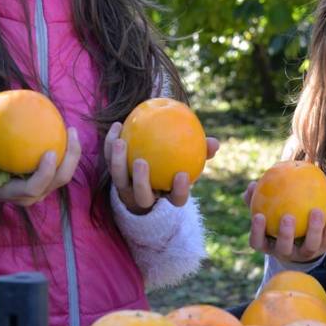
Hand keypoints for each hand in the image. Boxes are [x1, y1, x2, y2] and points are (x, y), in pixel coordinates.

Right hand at [0, 127, 81, 221]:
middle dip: (70, 159)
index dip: (46, 173)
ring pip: (64, 173)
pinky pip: (60, 166)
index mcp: (16, 193)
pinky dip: (64, 150)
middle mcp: (33, 194)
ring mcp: (42, 188)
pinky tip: (62, 130)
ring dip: (72, 153)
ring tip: (72, 130)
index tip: (49, 152)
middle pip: (59, 180)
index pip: (36, 187)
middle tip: (71, 133)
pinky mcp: (46, 180)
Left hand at [104, 121, 219, 214]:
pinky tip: (118, 126)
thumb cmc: (176, 162)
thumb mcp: (190, 158)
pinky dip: (111, 144)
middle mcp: (145, 196)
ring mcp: (127, 188)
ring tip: (121, 142)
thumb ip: (202, 152)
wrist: (149, 169)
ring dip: (118, 162)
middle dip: (140, 182)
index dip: (179, 191)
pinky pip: (110, 160)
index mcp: (167, 195)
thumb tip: (215, 143)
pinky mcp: (114, 175)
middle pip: (142, 196)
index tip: (182, 175)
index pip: (176, 200)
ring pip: (120, 181)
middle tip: (142, 162)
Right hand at [244, 180, 325, 263]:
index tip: (258, 215)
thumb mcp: (268, 211)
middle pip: (284, 248)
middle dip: (285, 235)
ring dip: (314, 229)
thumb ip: (258, 199)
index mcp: (269, 244)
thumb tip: (252, 185)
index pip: (258, 242)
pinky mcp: (323, 249)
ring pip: (310, 246)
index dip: (257, 232)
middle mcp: (286, 252)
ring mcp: (305, 253)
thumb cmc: (279, 218)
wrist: (303, 238)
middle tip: (288, 217)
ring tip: (316, 211)